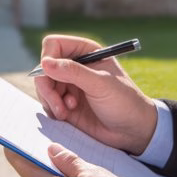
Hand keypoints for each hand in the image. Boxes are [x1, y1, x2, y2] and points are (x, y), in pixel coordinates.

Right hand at [33, 34, 157, 154]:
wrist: (133, 131)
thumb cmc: (125, 102)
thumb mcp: (101, 84)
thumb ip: (73, 72)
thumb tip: (45, 63)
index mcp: (86, 52)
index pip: (53, 45)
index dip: (47, 59)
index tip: (50, 75)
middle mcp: (75, 66)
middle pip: (44, 68)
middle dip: (47, 86)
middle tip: (58, 103)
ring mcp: (69, 85)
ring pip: (43, 86)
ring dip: (50, 100)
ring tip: (67, 111)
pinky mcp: (65, 103)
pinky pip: (47, 102)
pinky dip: (52, 109)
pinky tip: (68, 114)